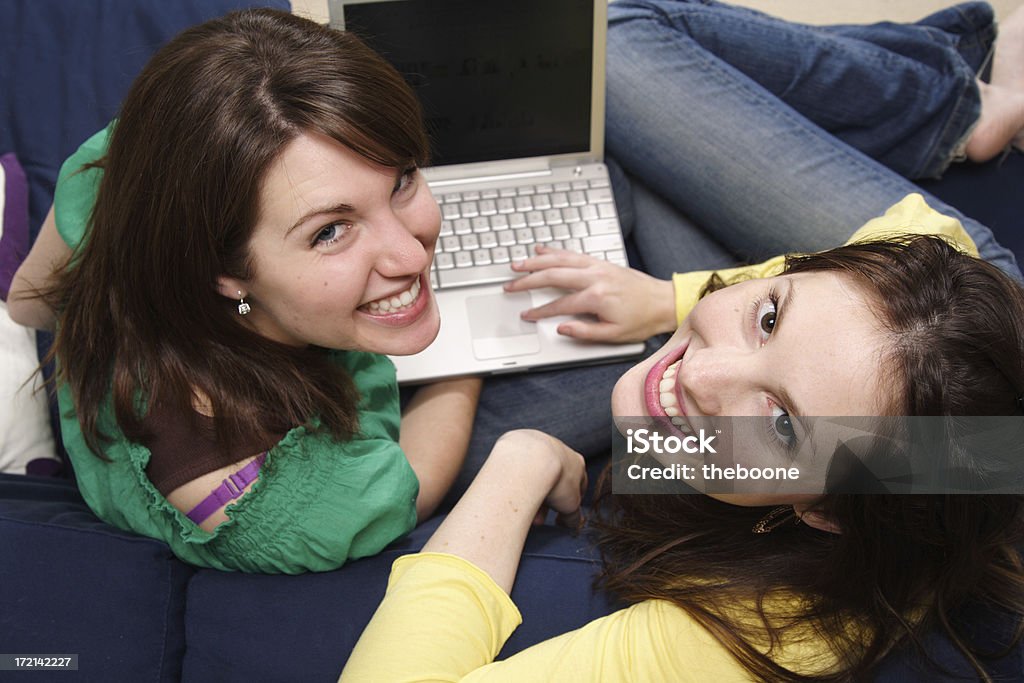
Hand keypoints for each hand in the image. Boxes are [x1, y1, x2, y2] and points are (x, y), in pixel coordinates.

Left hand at [491, 429, 586, 528]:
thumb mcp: (570, 505)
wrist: (530, 460)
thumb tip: (570, 523)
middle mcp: (558, 450)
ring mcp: (538, 444)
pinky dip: (518, 481)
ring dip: (531, 495)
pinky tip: (513, 496)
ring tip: (523, 513)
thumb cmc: (555, 480)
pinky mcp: (517, 443)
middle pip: (553, 480)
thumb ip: (573, 515)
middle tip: (538, 520)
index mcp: (576, 462)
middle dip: (546, 503)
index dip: (569, 502)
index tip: (560, 516)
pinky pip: (519, 467)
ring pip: (535, 475)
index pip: (577, 483)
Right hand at [504, 245, 675, 342]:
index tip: (526, 314)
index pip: (559, 305)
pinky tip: (541, 250)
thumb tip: (561, 329)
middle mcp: (594, 277)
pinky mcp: (600, 262)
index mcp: (596, 298)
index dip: (540, 311)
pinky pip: (572, 253)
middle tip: (511, 285)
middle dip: (528, 280)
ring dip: (536, 261)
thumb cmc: (641, 320)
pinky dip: (554, 251)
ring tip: (517, 264)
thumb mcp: (613, 335)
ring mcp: (597, 267)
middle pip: (553, 276)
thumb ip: (584, 332)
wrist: (663, 302)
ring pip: (559, 260)